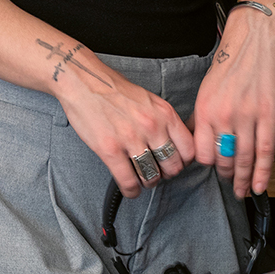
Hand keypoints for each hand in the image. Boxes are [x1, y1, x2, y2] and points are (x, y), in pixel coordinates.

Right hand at [50, 43, 195, 197]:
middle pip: (173, 166)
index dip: (184, 161)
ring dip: (149, 182)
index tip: (177, 163)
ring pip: (152, 176)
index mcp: (164, 113)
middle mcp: (152, 126)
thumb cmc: (116, 90)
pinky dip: (131, 190)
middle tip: (160, 172)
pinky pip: (128, 181)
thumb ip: (164, 120)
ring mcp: (131, 139)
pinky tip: (130, 188)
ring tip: (144, 179)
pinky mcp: (110, 150)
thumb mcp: (150, 100)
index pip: (188, 148)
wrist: (85, 83)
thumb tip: (175, 141)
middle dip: (167, 174)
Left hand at [192, 5, 274, 197]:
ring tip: (243, 189)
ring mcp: (247, 115)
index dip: (209, 166)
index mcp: (205, 109)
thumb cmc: (232, 60)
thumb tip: (194, 139)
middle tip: (230, 182)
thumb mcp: (207, 88)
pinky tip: (259, 185)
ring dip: (243, 179)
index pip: (202, 153)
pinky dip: (262, 172)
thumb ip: (201, 116)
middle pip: (223, 159)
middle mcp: (224, 115)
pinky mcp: (269, 113)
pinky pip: (265, 150)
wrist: (255, 37)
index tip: (214, 169)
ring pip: (244, 159)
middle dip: (227, 175)